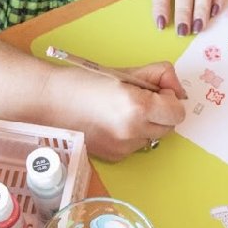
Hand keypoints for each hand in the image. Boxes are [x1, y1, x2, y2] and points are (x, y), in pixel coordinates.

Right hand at [50, 62, 186, 161]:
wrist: (50, 101)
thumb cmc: (85, 82)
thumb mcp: (126, 71)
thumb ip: (159, 76)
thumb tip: (178, 90)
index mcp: (138, 107)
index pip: (178, 112)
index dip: (171, 99)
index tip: (158, 92)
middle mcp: (133, 131)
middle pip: (169, 126)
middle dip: (161, 112)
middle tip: (140, 98)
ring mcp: (123, 147)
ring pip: (153, 137)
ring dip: (146, 124)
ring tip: (122, 110)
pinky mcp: (114, 156)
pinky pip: (136, 145)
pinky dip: (132, 134)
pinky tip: (112, 122)